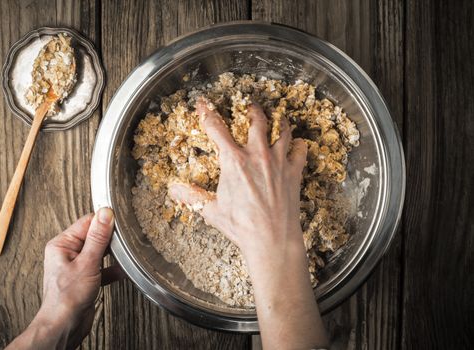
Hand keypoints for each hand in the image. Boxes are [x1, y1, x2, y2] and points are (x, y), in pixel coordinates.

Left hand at [7, 208, 123, 349]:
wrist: (64, 325)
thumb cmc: (67, 298)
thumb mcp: (87, 262)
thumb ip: (98, 237)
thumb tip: (105, 214)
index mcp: (62, 244)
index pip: (86, 223)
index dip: (104, 222)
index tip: (118, 222)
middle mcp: (67, 254)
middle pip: (93, 236)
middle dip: (109, 239)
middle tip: (123, 240)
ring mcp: (76, 266)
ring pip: (99, 252)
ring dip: (112, 254)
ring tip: (124, 254)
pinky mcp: (85, 279)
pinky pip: (102, 268)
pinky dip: (112, 269)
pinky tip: (122, 271)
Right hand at [169, 99, 306, 261]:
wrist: (271, 239)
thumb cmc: (241, 226)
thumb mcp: (211, 210)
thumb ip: (192, 196)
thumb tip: (173, 189)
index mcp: (233, 161)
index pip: (216, 129)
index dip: (207, 114)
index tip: (202, 105)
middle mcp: (257, 155)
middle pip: (256, 120)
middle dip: (251, 109)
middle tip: (249, 106)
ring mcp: (278, 161)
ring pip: (282, 130)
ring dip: (279, 121)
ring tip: (277, 117)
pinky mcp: (294, 172)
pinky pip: (300, 150)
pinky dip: (299, 145)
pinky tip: (298, 144)